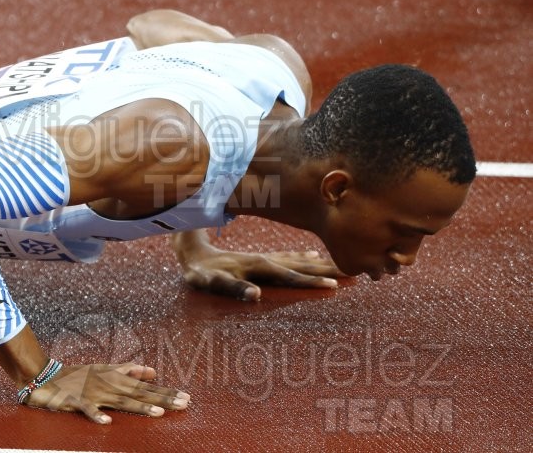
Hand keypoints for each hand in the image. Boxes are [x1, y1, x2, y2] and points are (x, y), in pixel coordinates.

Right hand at [25, 362, 189, 423]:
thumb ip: (128, 369)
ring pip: (120, 401)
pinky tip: (107, 422)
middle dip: (162, 397)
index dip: (165, 391)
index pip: (145, 386)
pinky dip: (96, 416)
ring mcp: (93, 393)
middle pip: (139, 392)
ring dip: (138, 406)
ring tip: (158, 412)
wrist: (47, 377)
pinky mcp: (76, 402)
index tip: (186, 396)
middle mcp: (108, 384)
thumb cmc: (78, 375)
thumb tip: (151, 370)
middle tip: (184, 403)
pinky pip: (87, 410)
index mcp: (115, 377)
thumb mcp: (104, 369)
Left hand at [173, 230, 344, 300]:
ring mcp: (264, 257)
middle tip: (355, 274)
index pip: (290, 276)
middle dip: (327, 271)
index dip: (311, 282)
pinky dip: (303, 257)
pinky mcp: (260, 258)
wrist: (190, 249)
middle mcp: (265, 260)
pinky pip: (288, 257)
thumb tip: (255, 296)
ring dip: (320, 264)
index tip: (335, 286)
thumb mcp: (210, 282)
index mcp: (258, 266)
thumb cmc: (200, 272)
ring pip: (298, 260)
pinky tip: (314, 255)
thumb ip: (233, 288)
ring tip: (342, 266)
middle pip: (301, 266)